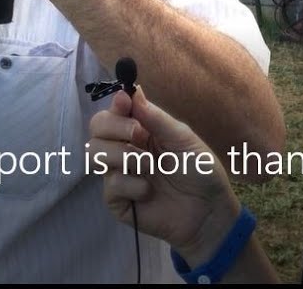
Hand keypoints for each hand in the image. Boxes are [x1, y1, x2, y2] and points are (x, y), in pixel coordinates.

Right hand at [88, 88, 242, 264]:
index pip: (113, 112)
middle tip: (137, 135)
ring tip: (148, 166)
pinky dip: (131, 184)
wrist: (208, 210)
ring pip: (94, 153)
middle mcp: (124, 150)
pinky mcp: (117, 201)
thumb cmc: (199, 171)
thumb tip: (132, 91)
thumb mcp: (182, 138)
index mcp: (140, 132)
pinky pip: (110, 185)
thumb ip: (156, 117)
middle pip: (96, 129)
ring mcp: (118, 175)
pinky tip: (148, 191)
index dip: (115, 105)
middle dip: (114, 127)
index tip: (124, 102)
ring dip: (122, 155)